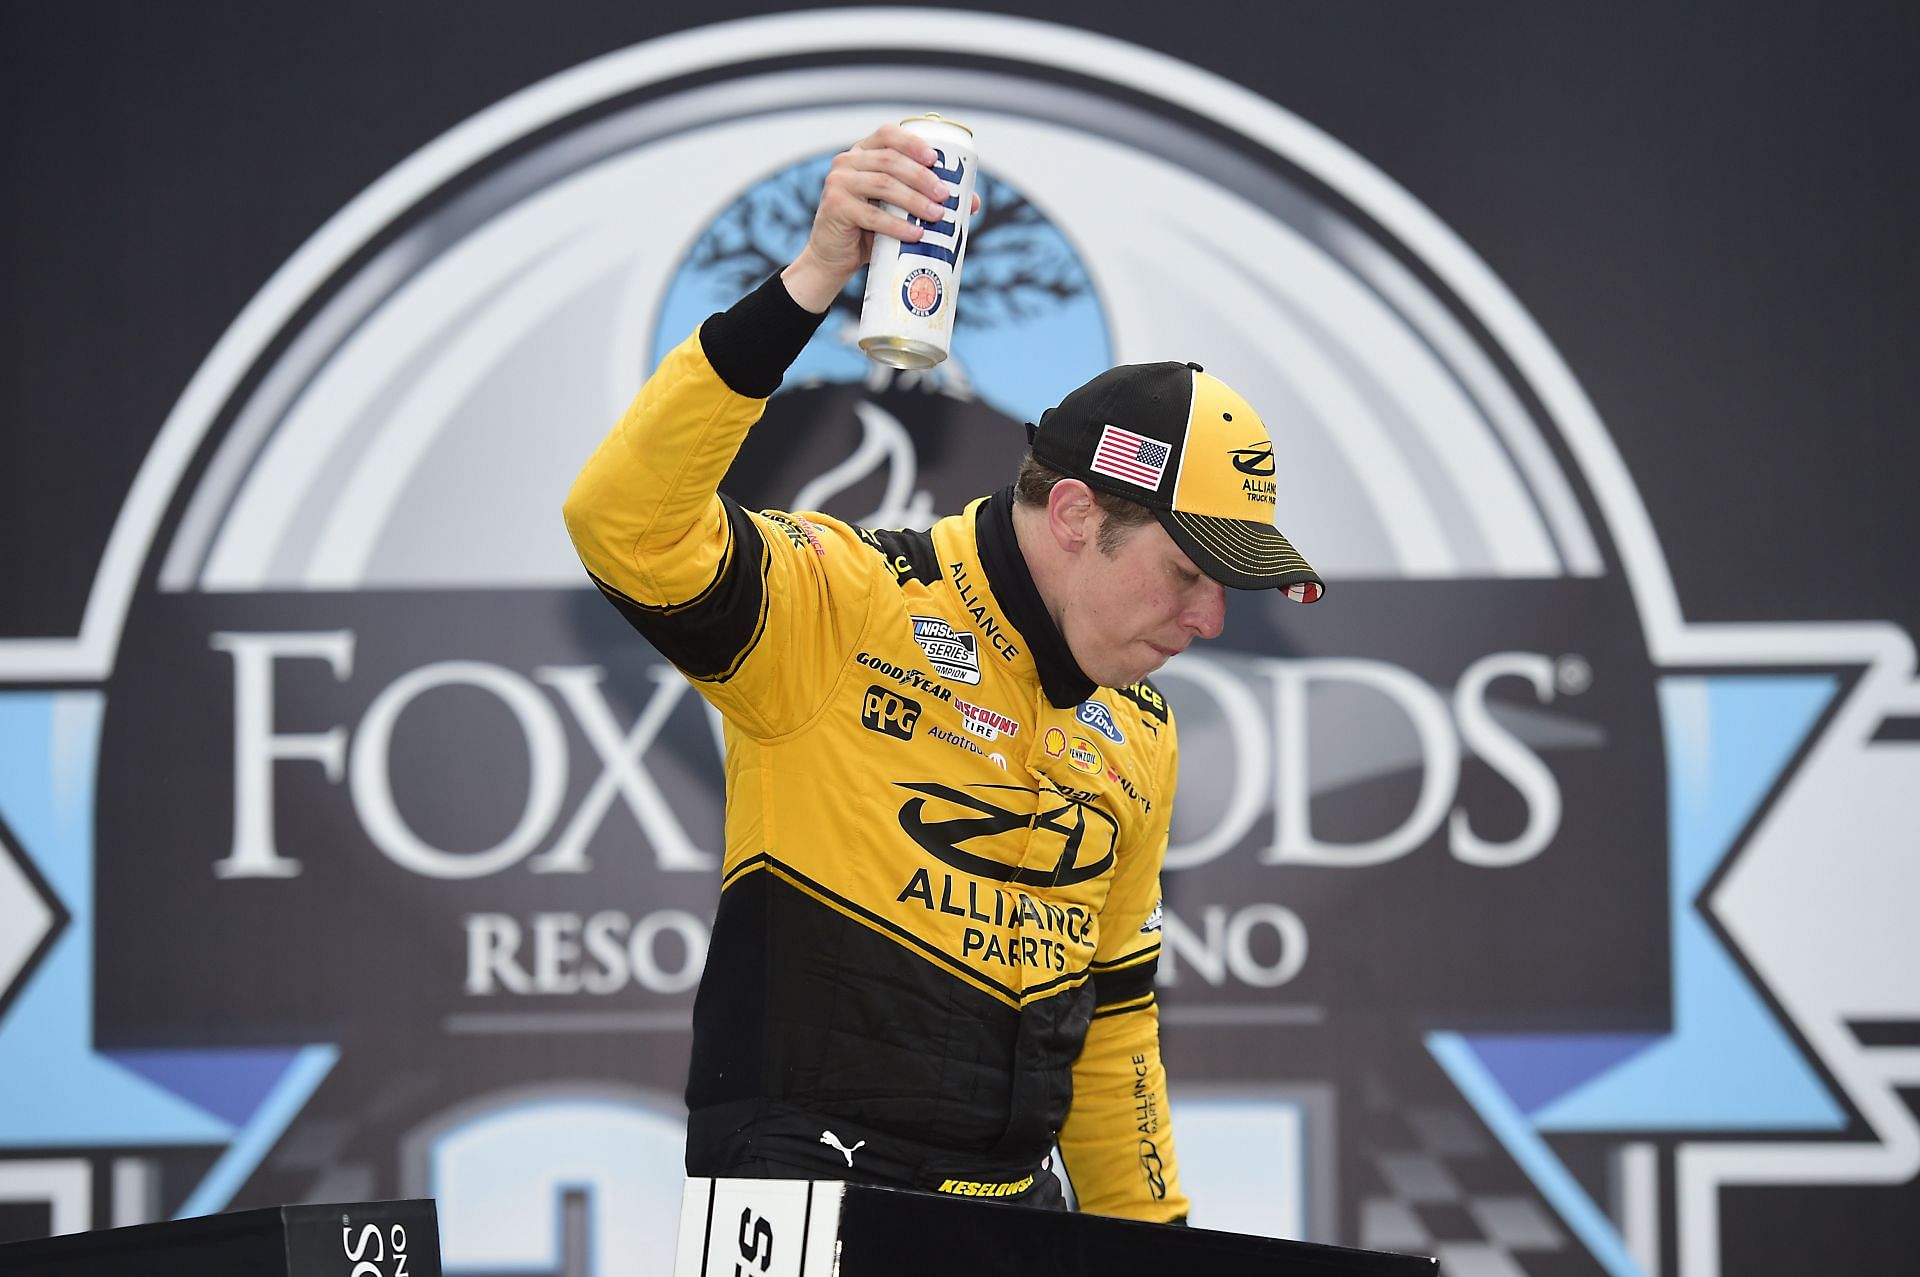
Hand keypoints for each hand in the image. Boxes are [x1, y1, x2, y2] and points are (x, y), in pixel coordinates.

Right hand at [781, 122, 979, 313]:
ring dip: (914, 200)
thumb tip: (973, 202)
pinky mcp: (836, 208)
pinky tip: (915, 233)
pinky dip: (897, 226)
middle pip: (890, 161)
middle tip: (945, 195)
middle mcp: (848, 161)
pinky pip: (871, 215)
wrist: (834, 257)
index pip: (888, 134)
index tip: (936, 159)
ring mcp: (838, 183)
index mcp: (863, 153)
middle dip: (922, 177)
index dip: (913, 143)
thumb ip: (924, 198)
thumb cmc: (869, 229)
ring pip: (883, 184)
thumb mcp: (897, 209)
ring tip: (936, 215)